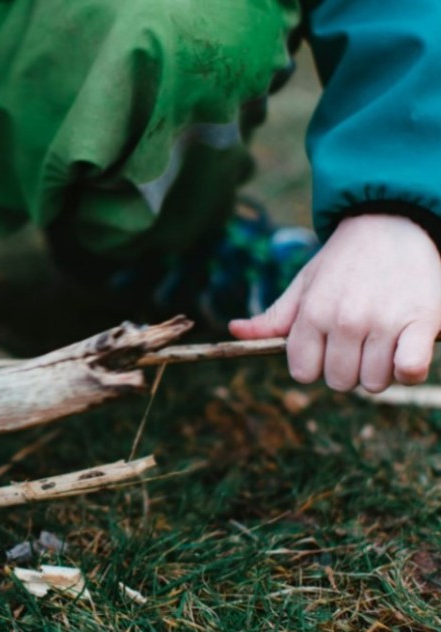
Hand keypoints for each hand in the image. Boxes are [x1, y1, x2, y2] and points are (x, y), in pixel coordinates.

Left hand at [229, 215, 440, 391]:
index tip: (327, 348)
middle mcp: (345, 320)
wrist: (394, 223)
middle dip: (346, 369)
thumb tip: (234, 330)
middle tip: (358, 343)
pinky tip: (407, 353)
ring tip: (384, 342)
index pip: (302, 372)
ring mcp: (383, 322)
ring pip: (373, 382)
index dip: (314, 365)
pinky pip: (410, 370)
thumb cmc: (343, 262)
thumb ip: (273, 317)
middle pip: (338, 381)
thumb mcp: (304, 285)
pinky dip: (409, 369)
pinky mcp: (422, 322)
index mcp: (312, 314)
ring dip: (379, 370)